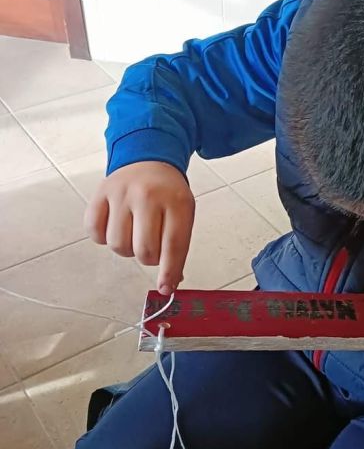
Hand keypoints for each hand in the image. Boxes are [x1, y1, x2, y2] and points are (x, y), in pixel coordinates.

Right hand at [85, 161, 194, 294]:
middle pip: (144, 251)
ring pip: (118, 245)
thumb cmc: (167, 193)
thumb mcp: (184, 213)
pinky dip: (103, 237)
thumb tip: (171, 283)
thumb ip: (178, 246)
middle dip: (148, 258)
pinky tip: (116, 225)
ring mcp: (121, 193)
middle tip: (152, 245)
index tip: (166, 289)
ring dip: (127, 248)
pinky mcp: (100, 193)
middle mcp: (148, 196)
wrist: (148, 159)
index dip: (169, 272)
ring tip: (134, 231)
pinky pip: (94, 232)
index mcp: (177, 202)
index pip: (174, 246)